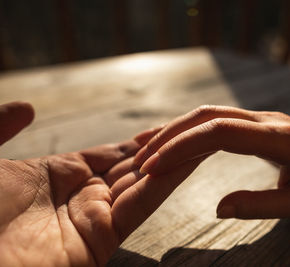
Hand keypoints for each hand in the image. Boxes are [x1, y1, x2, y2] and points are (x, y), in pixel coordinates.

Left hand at [0, 102, 203, 265]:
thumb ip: (3, 128)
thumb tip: (29, 106)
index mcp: (56, 176)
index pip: (110, 155)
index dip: (139, 140)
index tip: (165, 127)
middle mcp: (81, 197)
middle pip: (134, 167)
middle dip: (165, 148)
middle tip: (197, 128)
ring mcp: (93, 219)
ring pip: (145, 184)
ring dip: (175, 161)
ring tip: (206, 138)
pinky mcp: (102, 239)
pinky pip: (142, 203)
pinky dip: (167, 180)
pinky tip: (191, 159)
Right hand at [133, 105, 289, 218]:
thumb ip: (263, 204)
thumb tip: (219, 209)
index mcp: (279, 138)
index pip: (220, 133)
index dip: (184, 146)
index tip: (155, 167)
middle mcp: (265, 119)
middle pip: (207, 117)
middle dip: (170, 137)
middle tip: (141, 161)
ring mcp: (259, 116)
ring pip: (208, 114)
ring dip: (174, 129)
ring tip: (144, 148)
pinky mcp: (253, 121)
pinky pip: (215, 119)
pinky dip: (189, 128)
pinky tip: (169, 137)